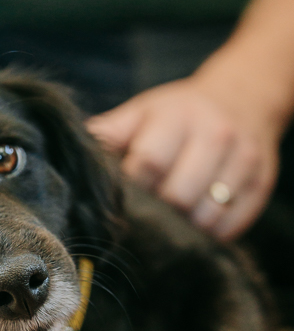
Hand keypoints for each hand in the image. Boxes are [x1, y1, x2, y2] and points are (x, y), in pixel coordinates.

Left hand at [86, 75, 280, 240]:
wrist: (242, 97)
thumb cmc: (178, 111)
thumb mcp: (142, 111)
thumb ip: (108, 134)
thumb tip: (67, 157)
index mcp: (177, 116)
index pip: (149, 163)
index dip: (132, 186)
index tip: (124, 195)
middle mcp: (215, 135)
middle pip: (178, 196)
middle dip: (157, 210)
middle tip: (147, 212)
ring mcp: (243, 159)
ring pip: (206, 216)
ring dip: (183, 226)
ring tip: (170, 218)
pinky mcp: (262, 183)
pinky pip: (232, 226)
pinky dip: (211, 233)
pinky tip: (196, 222)